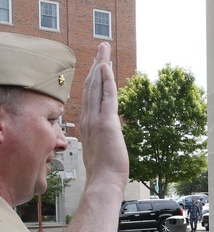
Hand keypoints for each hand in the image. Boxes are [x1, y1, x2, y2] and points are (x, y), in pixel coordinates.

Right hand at [80, 42, 128, 191]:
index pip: (89, 96)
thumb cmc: (105, 172)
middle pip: (91, 86)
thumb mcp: (101, 151)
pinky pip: (107, 96)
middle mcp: (88, 119)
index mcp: (87, 125)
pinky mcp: (107, 122)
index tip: (96, 65)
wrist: (103, 182)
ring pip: (97, 86)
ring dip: (102, 66)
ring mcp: (96, 119)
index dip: (93, 79)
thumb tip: (108, 139)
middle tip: (102, 49)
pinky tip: (107, 67)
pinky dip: (107, 80)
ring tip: (105, 50)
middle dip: (97, 65)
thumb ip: (102, 140)